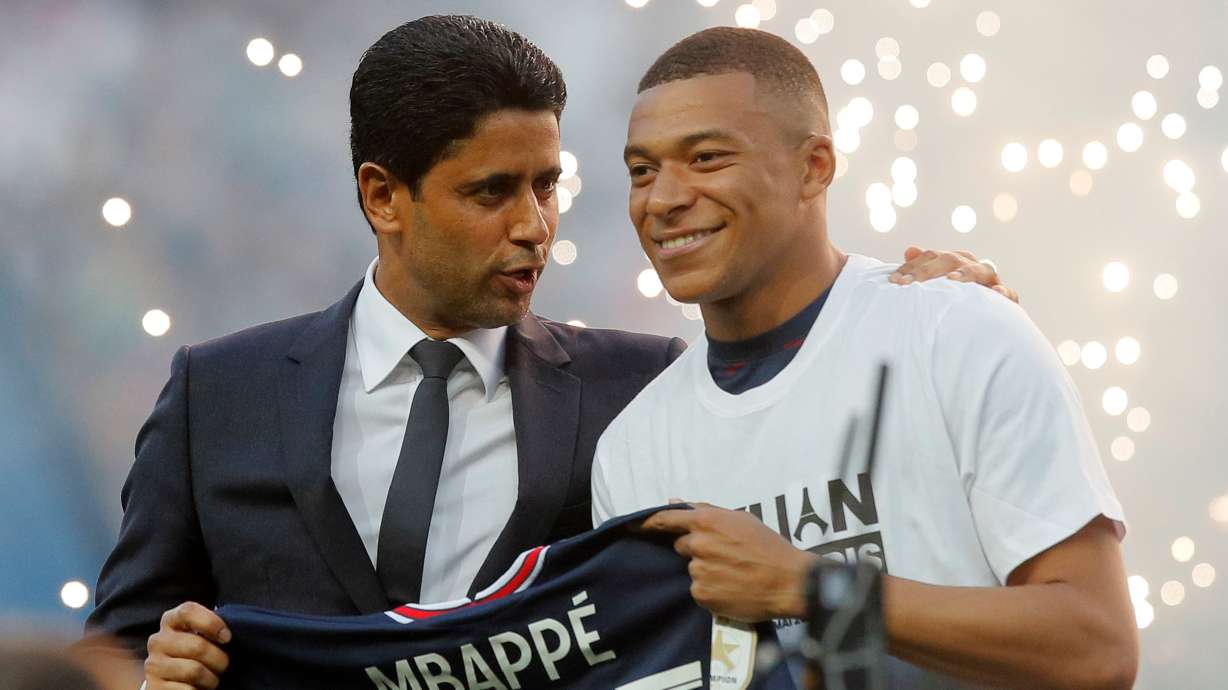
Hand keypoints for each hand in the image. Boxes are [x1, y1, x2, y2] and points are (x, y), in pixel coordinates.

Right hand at [144, 602, 230, 688]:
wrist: (172, 680)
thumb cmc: (195, 654)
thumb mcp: (200, 635)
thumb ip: (209, 628)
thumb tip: (226, 634)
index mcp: (170, 621)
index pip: (188, 611)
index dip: (211, 622)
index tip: (227, 637)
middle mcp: (157, 641)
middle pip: (198, 646)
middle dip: (219, 659)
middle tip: (223, 666)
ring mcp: (153, 665)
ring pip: (194, 671)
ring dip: (211, 679)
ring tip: (211, 679)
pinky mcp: (154, 688)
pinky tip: (197, 688)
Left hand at [641, 503, 815, 621]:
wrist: (788, 581)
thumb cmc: (768, 547)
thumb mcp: (740, 519)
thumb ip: (704, 509)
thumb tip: (674, 501)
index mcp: (707, 521)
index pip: (666, 519)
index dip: (647, 522)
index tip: (632, 525)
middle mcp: (698, 544)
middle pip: (683, 546)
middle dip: (698, 549)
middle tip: (725, 555)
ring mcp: (698, 570)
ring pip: (693, 568)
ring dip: (707, 570)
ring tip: (733, 573)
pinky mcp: (702, 594)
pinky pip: (699, 589)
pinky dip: (711, 589)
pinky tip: (731, 587)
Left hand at [889, 246, 1019, 302]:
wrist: (983, 322)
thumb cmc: (954, 302)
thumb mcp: (937, 286)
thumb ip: (924, 268)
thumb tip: (910, 249)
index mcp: (955, 261)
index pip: (932, 256)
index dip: (912, 267)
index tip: (894, 281)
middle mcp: (972, 266)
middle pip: (952, 260)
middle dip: (928, 271)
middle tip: (908, 284)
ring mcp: (991, 281)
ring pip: (981, 270)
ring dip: (966, 274)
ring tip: (951, 280)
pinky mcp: (1006, 299)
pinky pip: (1008, 294)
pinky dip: (1003, 293)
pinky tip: (995, 295)